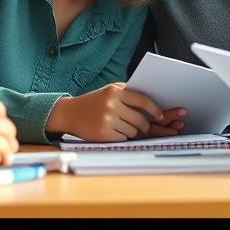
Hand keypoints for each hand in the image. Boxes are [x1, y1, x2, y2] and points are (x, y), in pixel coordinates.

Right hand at [47, 82, 181, 141]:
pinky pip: (123, 138)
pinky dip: (122, 137)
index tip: (160, 116)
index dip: (154, 110)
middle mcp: (112, 104)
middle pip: (140, 119)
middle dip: (146, 126)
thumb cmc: (94, 102)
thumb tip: (154, 106)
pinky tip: (113, 131)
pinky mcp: (103, 133)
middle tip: (146, 127)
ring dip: (132, 132)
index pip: (143, 100)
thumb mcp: (109, 91)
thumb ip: (128, 94)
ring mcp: (107, 119)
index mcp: (115, 91)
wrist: (69, 113)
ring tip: (121, 126)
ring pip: (133, 131)